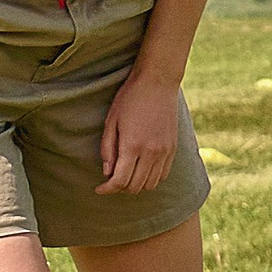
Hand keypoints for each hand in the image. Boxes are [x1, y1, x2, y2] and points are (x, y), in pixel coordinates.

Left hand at [98, 70, 180, 194]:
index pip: (119, 181)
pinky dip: (151, 179)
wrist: (157, 82)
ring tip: (125, 177)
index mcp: (132, 146)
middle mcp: (151, 152)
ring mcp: (164, 151)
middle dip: (119, 189)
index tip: (98, 189)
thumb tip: (107, 173)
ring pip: (150, 184)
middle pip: (135, 186)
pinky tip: (141, 171)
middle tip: (110, 182)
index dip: (107, 189)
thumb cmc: (129, 99)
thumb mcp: (111, 122)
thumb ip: (108, 149)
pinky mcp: (173, 148)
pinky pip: (163, 175)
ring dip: (136, 185)